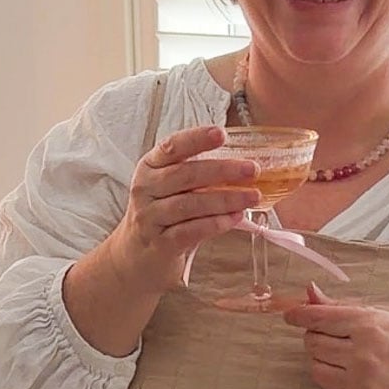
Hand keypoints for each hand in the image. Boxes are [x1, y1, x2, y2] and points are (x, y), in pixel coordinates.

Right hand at [107, 126, 261, 293]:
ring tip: (252, 196)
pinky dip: (215, 224)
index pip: (172, 147)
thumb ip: (198, 175)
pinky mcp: (160, 243)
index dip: (196, 139)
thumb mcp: (170, 188)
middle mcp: (146, 189)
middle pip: (184, 175)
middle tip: (252, 169)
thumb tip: (243, 166)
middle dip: (221, 170)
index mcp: (150, 167)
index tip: (221, 133)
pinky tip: (235, 218)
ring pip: (189, 204)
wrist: (136, 256)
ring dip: (225, 199)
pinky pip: (190, 231)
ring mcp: (150, 217)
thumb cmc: (163, 214)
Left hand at [284, 284, 388, 388]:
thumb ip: (345, 307)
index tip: (290, 315)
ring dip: (321, 359)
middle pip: (313, 343)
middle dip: (316, 336)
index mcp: (370, 325)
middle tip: (331, 334)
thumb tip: (309, 294)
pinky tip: (350, 373)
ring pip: (316, 369)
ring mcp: (361, 383)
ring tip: (342, 354)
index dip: (299, 315)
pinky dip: (332, 380)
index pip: (319, 318)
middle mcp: (362, 354)